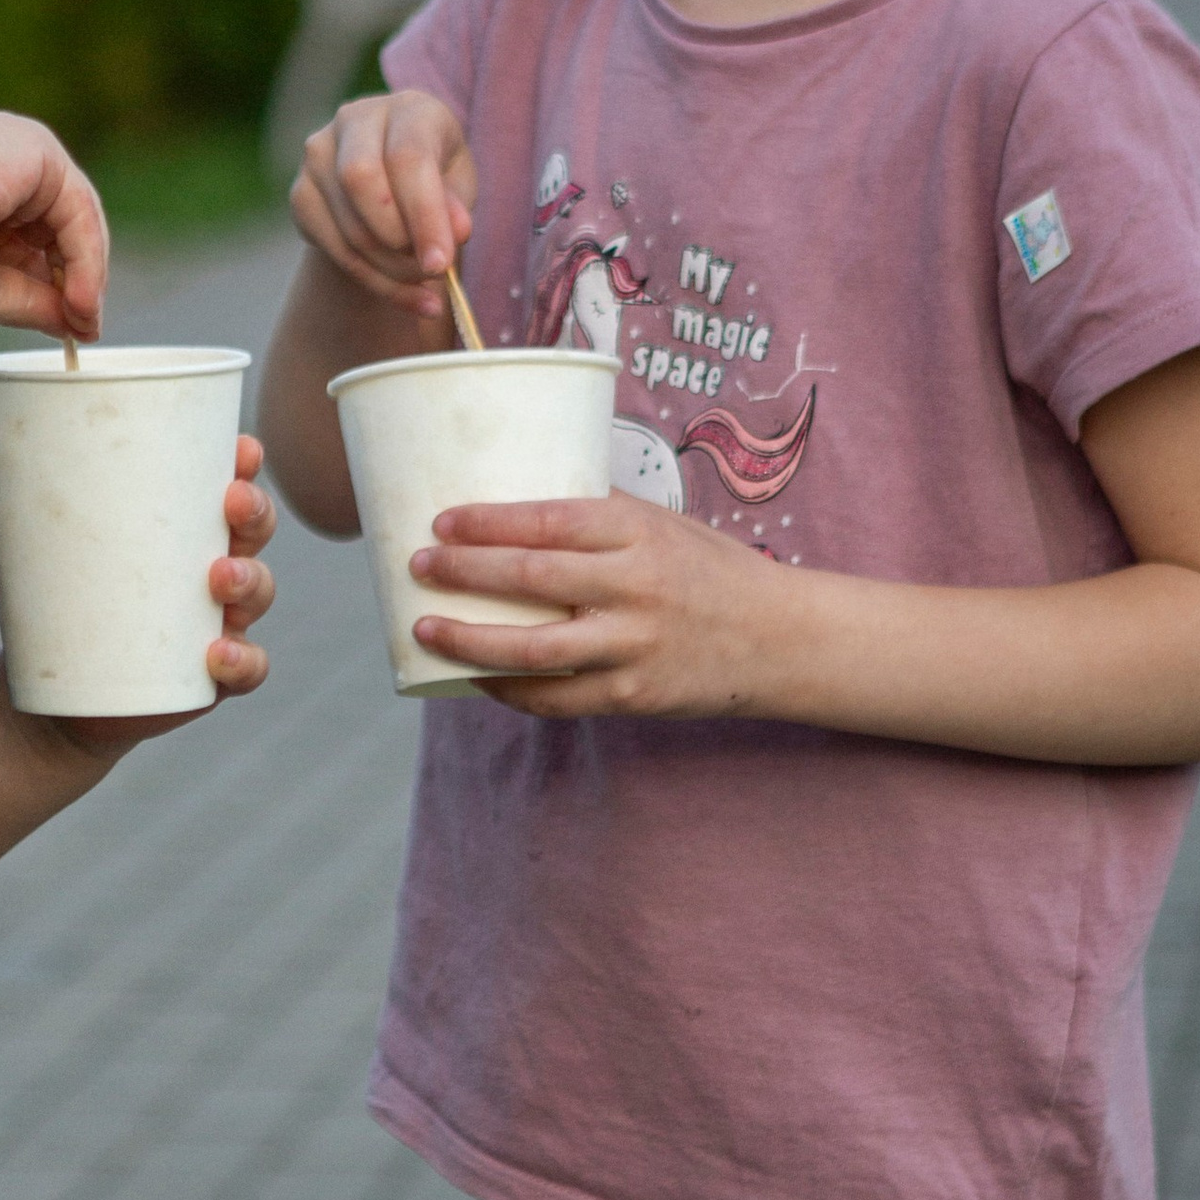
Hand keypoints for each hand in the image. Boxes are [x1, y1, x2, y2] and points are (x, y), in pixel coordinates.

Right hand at [0, 111, 107, 344]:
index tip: (76, 328)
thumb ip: (33, 301)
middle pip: (65, 227)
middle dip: (80, 280)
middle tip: (85, 327)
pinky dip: (87, 258)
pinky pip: (79, 210)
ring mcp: (26, 151)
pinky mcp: (40, 150)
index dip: (63, 284)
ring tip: (82, 317)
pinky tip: (80, 297)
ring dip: (88, 274)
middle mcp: (11, 163)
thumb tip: (80, 326)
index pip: (42, 238)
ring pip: (78, 219)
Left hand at [0, 437, 277, 747]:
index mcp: (183, 528)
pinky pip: (247, 669)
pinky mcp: (212, 677)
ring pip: (258, 594)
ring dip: (249, 580)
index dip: (245, 464)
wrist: (66, 695)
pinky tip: (218, 655)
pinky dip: (242, 661)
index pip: (228, 485)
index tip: (242, 446)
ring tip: (218, 577)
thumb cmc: (65, 604)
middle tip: (231, 501)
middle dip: (254, 511)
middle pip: (253, 532)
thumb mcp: (32, 565)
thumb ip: (2, 534)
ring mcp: (219, 624)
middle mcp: (213, 569)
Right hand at [291, 90, 477, 332]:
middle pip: (360, 179)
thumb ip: (456, 205)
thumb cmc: (437, 179)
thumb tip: (454, 232)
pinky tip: (403, 293)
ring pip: (347, 223)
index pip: (407, 156)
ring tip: (423, 282)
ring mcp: (318, 155)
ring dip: (390, 268)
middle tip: (430, 270)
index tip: (441, 263)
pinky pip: (333, 248)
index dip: (424, 214)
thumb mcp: (459, 186)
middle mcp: (355, 119)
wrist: (394, 184)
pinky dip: (372, 281)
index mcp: (408, 108)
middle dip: (398, 238)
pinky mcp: (300, 193)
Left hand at [409, 491, 804, 718]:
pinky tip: (477, 678)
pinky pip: (556, 699)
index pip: (547, 520)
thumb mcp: (665, 525)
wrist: (781, 639)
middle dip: (463, 572)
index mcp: (638, 533)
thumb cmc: (713, 572)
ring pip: (533, 649)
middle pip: (530, 579)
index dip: (487, 523)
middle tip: (418, 566)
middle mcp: (634, 587)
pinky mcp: (633, 695)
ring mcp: (633, 646)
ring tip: (425, 629)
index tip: (442, 522)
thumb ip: (601, 516)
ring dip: (469, 640)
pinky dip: (510, 690)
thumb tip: (522, 500)